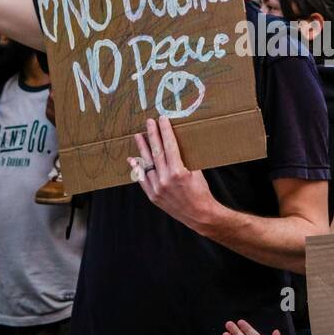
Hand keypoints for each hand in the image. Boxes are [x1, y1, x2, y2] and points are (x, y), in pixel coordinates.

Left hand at [129, 116, 218, 230]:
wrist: (199, 215)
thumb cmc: (201, 192)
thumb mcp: (197, 171)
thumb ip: (185, 159)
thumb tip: (175, 145)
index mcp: (178, 172)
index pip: (169, 146)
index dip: (165, 131)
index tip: (162, 119)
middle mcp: (165, 179)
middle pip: (156, 152)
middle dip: (152, 135)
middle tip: (149, 122)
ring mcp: (157, 188)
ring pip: (147, 164)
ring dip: (142, 149)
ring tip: (138, 136)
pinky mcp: (153, 196)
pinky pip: (142, 179)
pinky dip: (137, 169)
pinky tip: (132, 159)